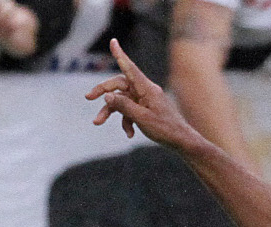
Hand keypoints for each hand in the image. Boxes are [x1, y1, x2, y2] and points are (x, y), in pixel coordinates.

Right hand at [87, 39, 201, 147]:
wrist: (182, 142)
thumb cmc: (165, 129)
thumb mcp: (142, 118)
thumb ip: (123, 106)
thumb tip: (107, 96)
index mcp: (147, 89)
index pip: (130, 68)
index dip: (120, 55)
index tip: (113, 41)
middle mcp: (145, 91)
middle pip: (119, 85)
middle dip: (103, 92)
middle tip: (88, 97)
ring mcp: (146, 100)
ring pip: (122, 100)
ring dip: (110, 111)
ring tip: (97, 122)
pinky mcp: (146, 109)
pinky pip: (130, 111)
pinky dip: (126, 121)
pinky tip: (129, 134)